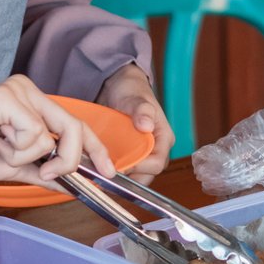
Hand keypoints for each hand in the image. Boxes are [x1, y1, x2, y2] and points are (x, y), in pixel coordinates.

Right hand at [0, 75, 113, 186]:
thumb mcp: (14, 168)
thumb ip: (44, 172)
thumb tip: (73, 186)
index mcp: (32, 103)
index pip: (76, 124)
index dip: (96, 149)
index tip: (109, 172)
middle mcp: (29, 90)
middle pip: (74, 128)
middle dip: (69, 159)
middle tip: (47, 172)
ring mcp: (19, 90)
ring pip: (52, 137)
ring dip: (24, 157)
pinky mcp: (7, 96)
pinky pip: (32, 134)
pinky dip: (14, 149)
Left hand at [97, 63, 171, 183]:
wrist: (117, 85)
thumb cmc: (132, 90)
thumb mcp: (136, 98)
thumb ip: (142, 110)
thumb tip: (146, 126)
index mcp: (163, 138)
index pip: (157, 163)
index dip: (140, 168)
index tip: (121, 165)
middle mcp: (156, 149)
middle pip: (147, 174)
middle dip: (129, 178)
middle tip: (108, 173)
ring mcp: (142, 153)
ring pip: (135, 175)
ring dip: (121, 177)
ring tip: (102, 172)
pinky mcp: (129, 154)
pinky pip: (125, 170)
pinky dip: (114, 171)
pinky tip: (100, 168)